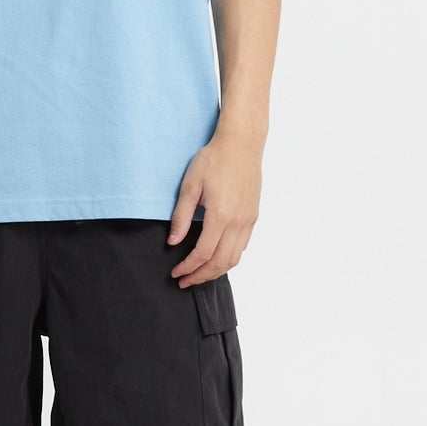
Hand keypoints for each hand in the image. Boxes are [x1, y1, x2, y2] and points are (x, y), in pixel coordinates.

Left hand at [165, 128, 261, 284]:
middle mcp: (238, 222)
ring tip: (199, 274)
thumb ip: (181, 216)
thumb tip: (173, 242)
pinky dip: (229, 258)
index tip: (176, 273)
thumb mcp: (190, 185)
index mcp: (220, 216)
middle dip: (201, 276)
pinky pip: (242, 246)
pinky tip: (216, 257)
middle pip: (220, 262)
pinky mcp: (253, 216)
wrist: (241, 144)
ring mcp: (248, 220)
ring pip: (234, 258)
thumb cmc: (214, 160)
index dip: (188, 267)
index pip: (203, 254)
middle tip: (184, 281)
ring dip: (216, 271)